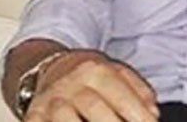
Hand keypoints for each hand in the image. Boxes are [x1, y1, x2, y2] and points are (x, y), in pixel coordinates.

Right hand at [24, 49, 158, 121]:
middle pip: (93, 107)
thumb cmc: (92, 78)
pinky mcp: (33, 117)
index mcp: (95, 71)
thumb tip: (152, 113)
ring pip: (64, 119)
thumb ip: (139, 92)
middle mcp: (70, 85)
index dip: (137, 113)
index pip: (119, 94)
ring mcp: (49, 103)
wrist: (52, 70)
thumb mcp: (118, 74)